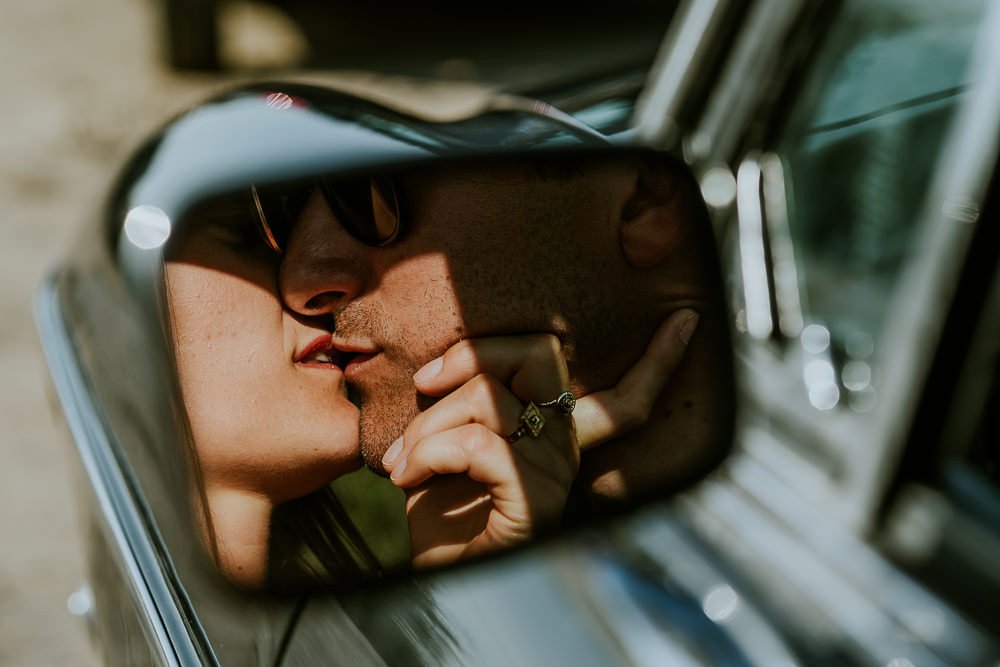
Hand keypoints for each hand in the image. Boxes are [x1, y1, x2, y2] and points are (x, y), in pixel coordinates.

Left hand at [382, 309, 697, 568]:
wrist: (433, 576)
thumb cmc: (441, 506)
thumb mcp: (449, 439)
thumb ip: (468, 400)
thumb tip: (442, 365)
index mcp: (558, 432)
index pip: (622, 394)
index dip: (658, 361)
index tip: (687, 321)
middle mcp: (567, 448)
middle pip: (543, 356)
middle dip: (473, 354)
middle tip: (426, 383)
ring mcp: (555, 474)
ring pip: (489, 398)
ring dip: (427, 423)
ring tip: (403, 459)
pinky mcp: (533, 501)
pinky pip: (479, 445)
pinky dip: (429, 453)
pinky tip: (408, 477)